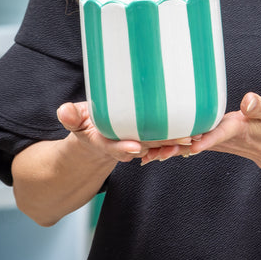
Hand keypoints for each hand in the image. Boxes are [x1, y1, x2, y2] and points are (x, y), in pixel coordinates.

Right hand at [56, 101, 195, 163]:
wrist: (95, 137)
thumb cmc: (85, 124)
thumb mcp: (75, 121)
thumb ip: (70, 117)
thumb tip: (63, 111)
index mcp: (104, 142)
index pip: (114, 147)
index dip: (124, 148)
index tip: (135, 148)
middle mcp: (123, 146)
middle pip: (144, 147)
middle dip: (162, 145)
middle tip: (182, 140)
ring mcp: (137, 144)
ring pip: (158, 146)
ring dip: (175, 144)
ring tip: (195, 137)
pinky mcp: (148, 140)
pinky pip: (164, 141)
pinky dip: (178, 139)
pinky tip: (196, 132)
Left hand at [140, 92, 260, 166]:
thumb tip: (247, 102)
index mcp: (237, 128)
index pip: (220, 133)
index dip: (207, 138)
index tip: (193, 145)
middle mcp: (221, 137)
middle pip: (195, 143)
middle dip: (175, 147)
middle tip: (151, 152)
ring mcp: (214, 141)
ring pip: (189, 146)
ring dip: (169, 150)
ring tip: (145, 156)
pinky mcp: (210, 140)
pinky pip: (189, 145)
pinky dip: (172, 147)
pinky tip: (153, 152)